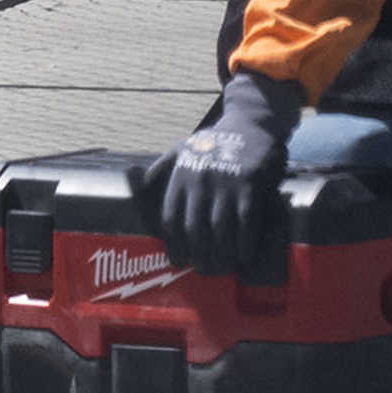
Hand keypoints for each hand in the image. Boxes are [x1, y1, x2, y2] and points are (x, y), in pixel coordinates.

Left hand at [149, 68, 302, 281]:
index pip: (171, 219)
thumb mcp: (182, 148)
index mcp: (181, 175)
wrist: (252, 121)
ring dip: (221, 256)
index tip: (179, 261)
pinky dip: (244, 244)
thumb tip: (139, 188)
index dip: (174, 245)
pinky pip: (245, 223)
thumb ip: (161, 168)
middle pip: (194, 230)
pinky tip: (244, 257)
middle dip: (199, 256)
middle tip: (204, 270)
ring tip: (223, 268)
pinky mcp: (250, 184)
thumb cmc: (215, 141)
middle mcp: (200, 180)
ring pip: (219, 230)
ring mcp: (226, 183)